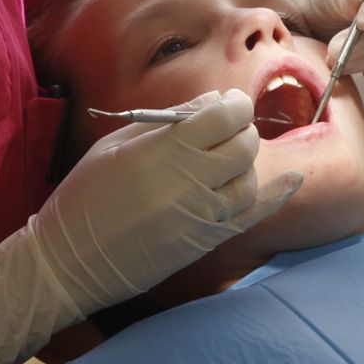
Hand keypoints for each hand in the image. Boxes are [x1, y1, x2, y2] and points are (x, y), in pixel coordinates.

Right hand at [0, 90, 302, 363]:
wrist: (69, 261)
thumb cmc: (84, 196)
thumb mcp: (114, 145)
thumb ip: (165, 124)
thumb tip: (207, 106)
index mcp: (166, 150)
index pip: (224, 116)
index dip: (232, 105)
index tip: (227, 103)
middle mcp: (191, 181)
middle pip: (243, 145)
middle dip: (240, 130)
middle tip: (226, 128)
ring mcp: (202, 215)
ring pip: (249, 179)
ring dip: (245, 162)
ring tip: (227, 156)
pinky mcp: (205, 242)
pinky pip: (252, 216)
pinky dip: (276, 195)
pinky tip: (294, 178)